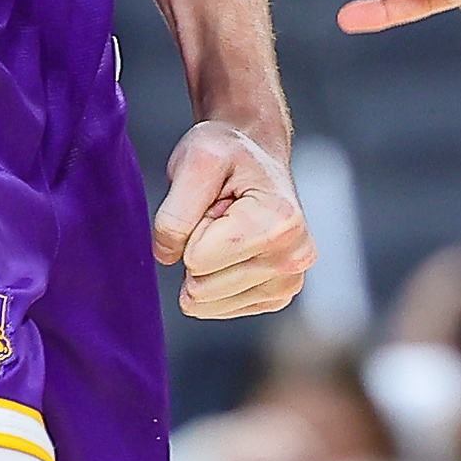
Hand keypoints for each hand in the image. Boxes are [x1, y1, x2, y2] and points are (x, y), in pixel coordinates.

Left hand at [150, 122, 314, 319]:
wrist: (254, 152)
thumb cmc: (227, 152)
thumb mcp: (194, 161)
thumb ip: (174, 212)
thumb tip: (166, 257)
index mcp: (279, 223)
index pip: (197, 260)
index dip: (192, 230)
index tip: (215, 202)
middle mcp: (294, 258)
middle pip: (202, 287)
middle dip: (198, 250)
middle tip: (219, 215)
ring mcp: (289, 281)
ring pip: (206, 302)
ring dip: (206, 265)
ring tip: (226, 229)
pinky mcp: (277, 296)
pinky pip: (218, 309)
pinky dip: (215, 279)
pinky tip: (233, 248)